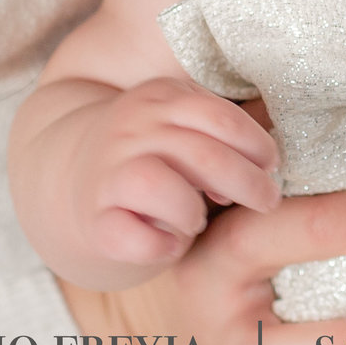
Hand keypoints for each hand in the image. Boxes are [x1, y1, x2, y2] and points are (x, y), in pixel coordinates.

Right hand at [64, 77, 282, 275]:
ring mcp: (107, 172)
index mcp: (161, 98)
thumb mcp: (185, 126)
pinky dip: (158, 246)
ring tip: (198, 220)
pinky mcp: (93, 219)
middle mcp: (131, 129)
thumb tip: (271, 163)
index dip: (258, 147)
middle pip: (204, 156)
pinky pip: (129, 236)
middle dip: (247, 184)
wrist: (73, 174)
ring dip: (191, 211)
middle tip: (266, 201)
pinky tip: (170, 244)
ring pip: (159, 188)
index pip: (222, 119)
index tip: (272, 167)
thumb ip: (222, 134)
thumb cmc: (156, 155)